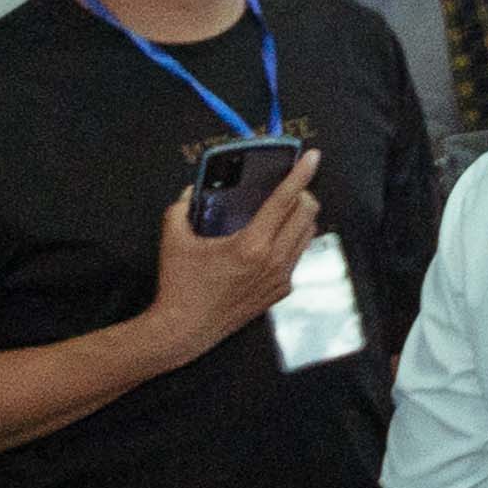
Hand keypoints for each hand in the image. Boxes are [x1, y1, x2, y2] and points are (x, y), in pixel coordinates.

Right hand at [135, 154, 320, 355]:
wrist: (185, 330)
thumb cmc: (180, 284)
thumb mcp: (174, 239)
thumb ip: (181, 208)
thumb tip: (191, 190)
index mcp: (251, 244)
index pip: (284, 200)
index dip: (300, 174)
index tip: (313, 157)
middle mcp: (273, 261)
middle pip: (306, 214)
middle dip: (303, 192)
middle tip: (290, 184)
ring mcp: (281, 278)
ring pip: (307, 235)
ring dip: (301, 216)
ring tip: (285, 207)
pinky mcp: (281, 291)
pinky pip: (297, 256)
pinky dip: (292, 240)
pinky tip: (275, 237)